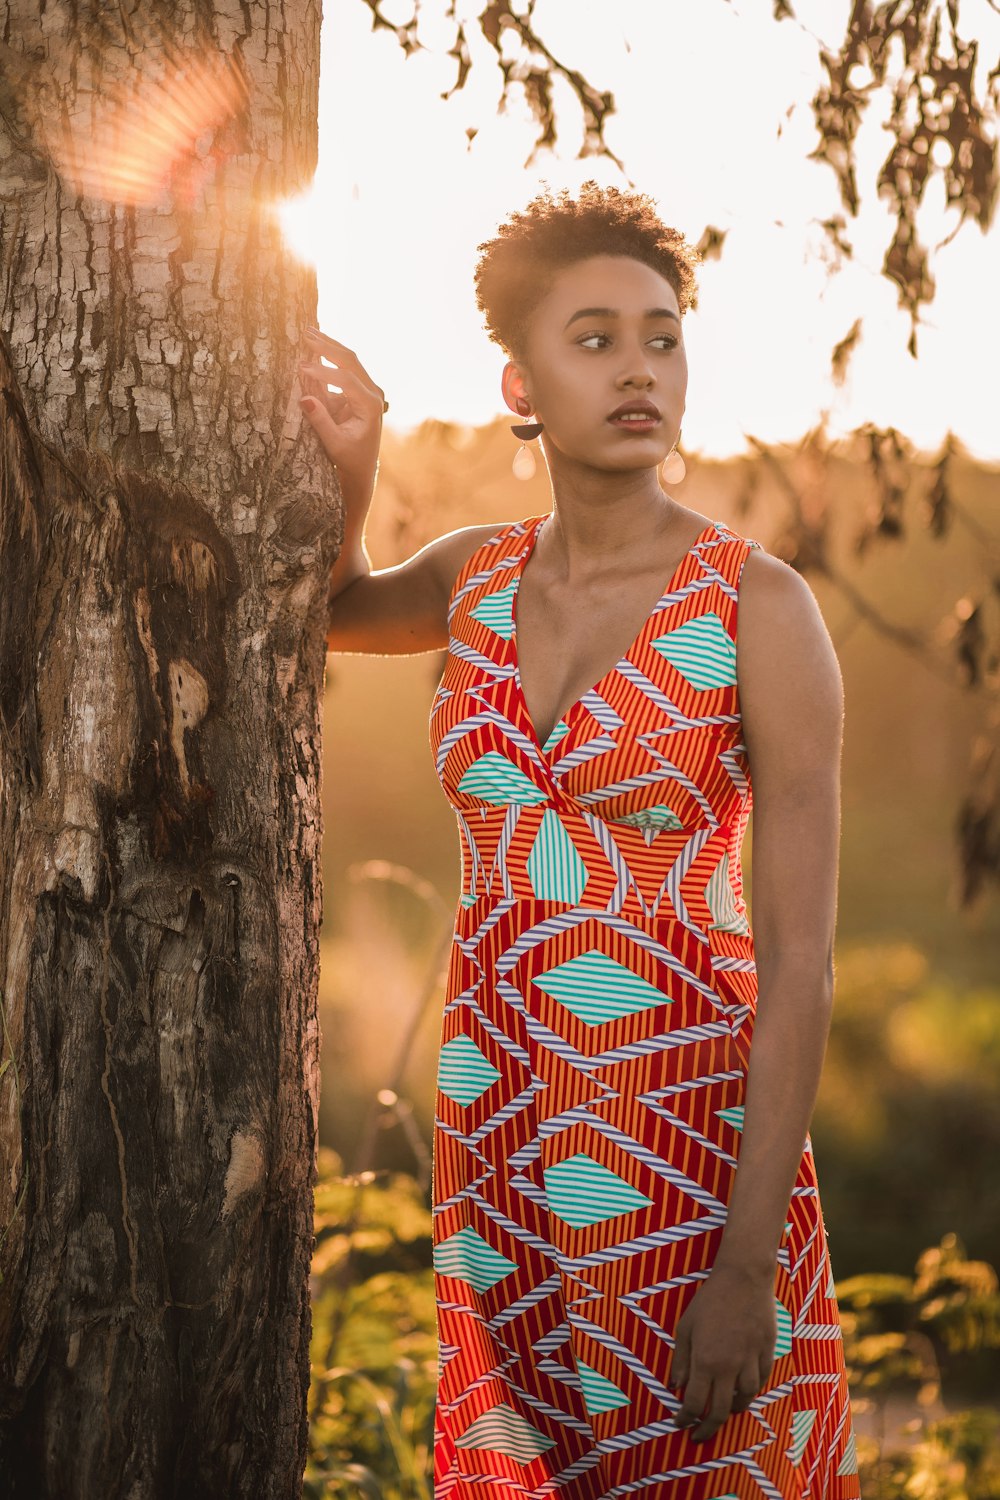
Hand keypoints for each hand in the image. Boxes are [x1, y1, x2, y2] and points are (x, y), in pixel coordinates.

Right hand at [297, 327, 385, 500]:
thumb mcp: (334, 445)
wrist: (363, 468)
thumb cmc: (349, 459)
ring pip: (350, 360)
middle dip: (328, 346)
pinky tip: (315, 345)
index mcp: (370, 406)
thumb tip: (304, 398)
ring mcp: (369, 390)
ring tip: (309, 331)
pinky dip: (330, 356)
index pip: (345, 379)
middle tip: (305, 333)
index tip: (300, 365)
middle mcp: (374, 394)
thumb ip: (321, 422)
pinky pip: (346, 368)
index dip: (323, 370)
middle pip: (351, 360)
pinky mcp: (361, 391)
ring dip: (329, 345)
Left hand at [668, 1263, 776, 1442]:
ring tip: (723, 1412)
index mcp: (705, 1361)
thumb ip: (680, 1360)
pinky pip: (761, 1382)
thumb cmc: (709, 1300)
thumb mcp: (685, 1327)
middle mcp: (729, 1367)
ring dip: (732, 1411)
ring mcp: (750, 1362)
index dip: (685, 1419)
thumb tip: (675, 1387)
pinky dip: (751, 1391)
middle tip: (699, 1436)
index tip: (679, 1424)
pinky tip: (742, 1391)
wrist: (744, 1278)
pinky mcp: (766, 1353)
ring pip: (744, 1400)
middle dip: (707, 1429)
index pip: (694, 1404)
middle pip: (720, 1411)